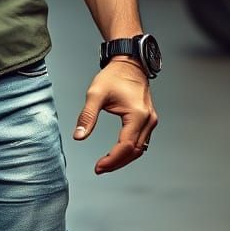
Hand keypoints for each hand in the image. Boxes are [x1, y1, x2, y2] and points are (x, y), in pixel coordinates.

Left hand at [71, 59, 157, 173]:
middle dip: (117, 162)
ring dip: (124, 158)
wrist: (128, 63)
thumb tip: (78, 136)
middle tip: (100, 168)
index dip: (112, 159)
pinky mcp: (149, 119)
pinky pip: (141, 141)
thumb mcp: (95, 94)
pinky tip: (116, 153)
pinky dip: (129, 150)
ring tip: (106, 163)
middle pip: (135, 152)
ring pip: (140, 149)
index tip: (98, 167)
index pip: (126, 146)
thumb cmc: (113, 76)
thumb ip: (87, 116)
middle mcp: (148, 120)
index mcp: (137, 115)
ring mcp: (151, 120)